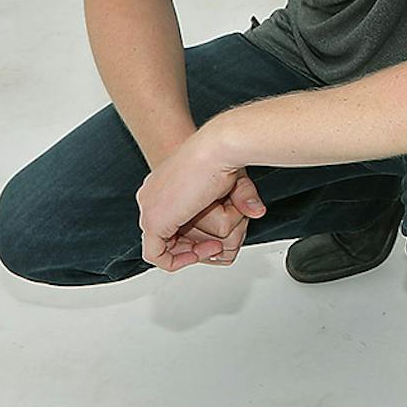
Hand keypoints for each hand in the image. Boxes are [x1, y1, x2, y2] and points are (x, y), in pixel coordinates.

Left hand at [137, 133, 265, 271]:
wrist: (217, 146)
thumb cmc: (223, 154)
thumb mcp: (233, 181)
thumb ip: (240, 199)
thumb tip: (256, 212)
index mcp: (164, 184)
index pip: (169, 219)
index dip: (193, 234)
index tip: (215, 236)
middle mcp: (152, 196)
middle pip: (164, 234)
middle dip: (192, 247)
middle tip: (216, 246)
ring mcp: (150, 208)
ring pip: (162, 245)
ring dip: (189, 254)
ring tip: (214, 246)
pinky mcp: (154, 221)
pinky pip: (157, 255)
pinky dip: (178, 261)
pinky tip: (199, 253)